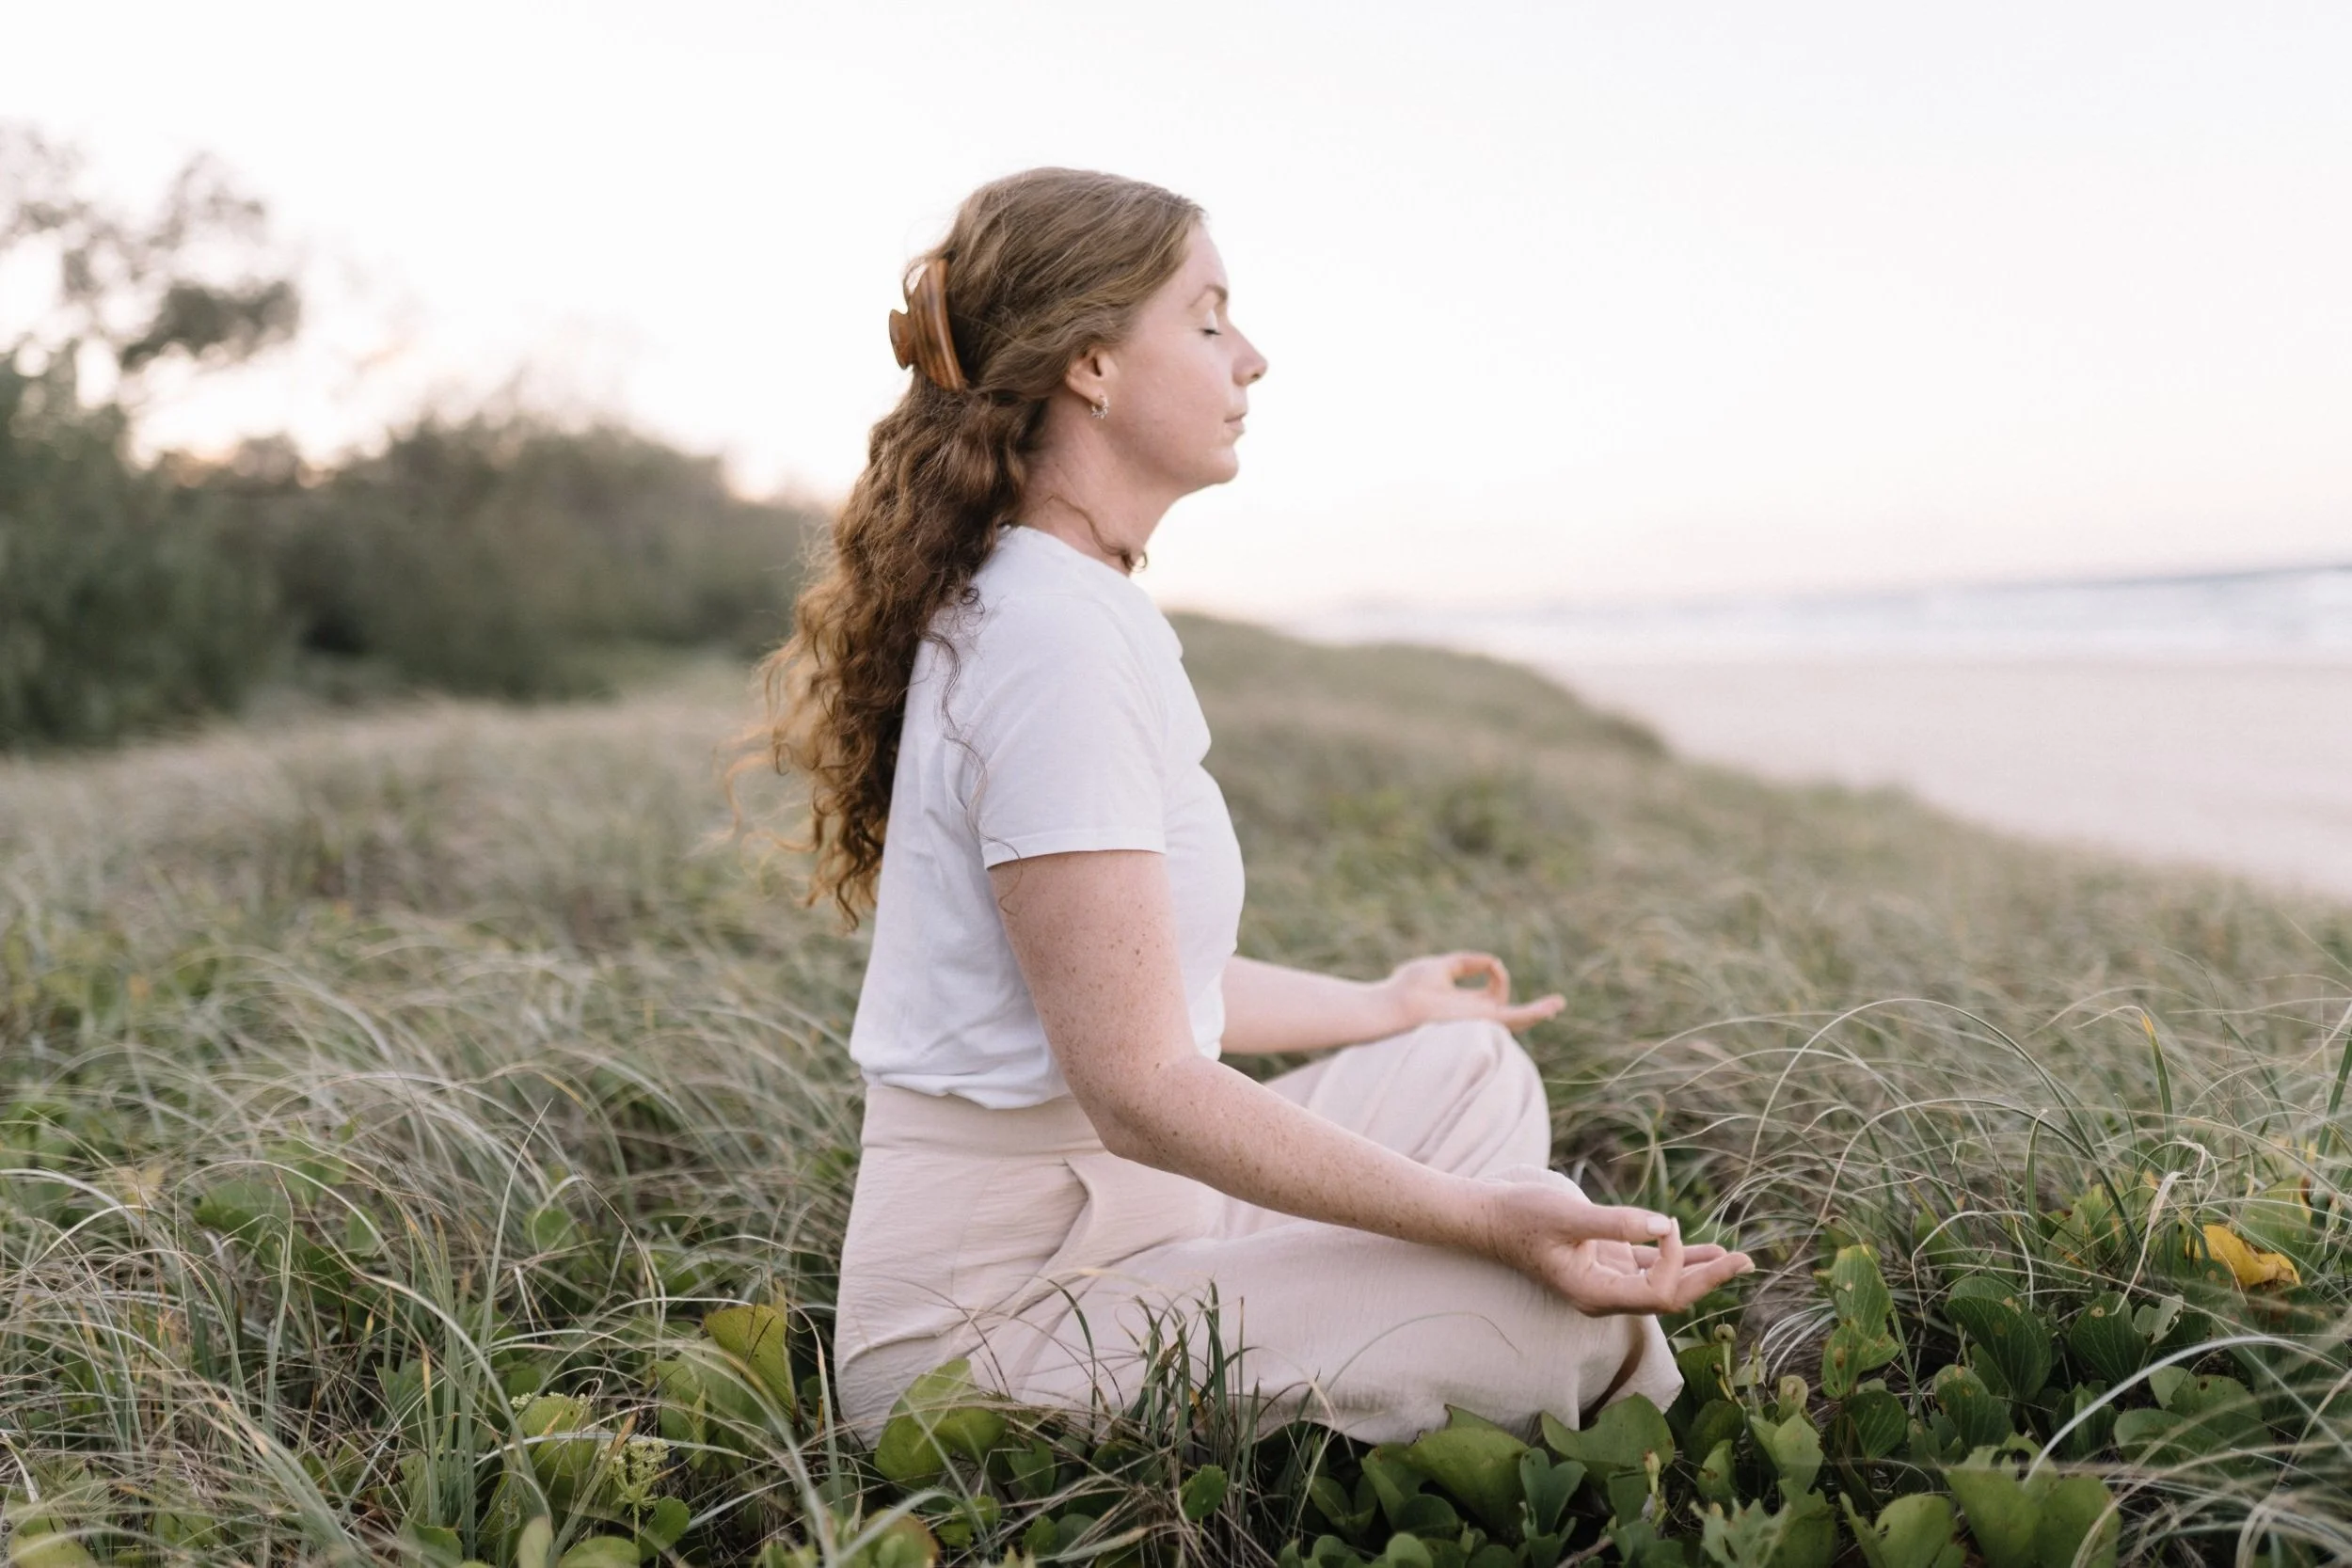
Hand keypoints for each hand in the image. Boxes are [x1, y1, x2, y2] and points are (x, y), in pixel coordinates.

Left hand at [1382, 951, 1563, 1032]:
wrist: (1396, 1005)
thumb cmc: (1409, 987)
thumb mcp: (1443, 967)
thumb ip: (1467, 962)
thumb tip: (1494, 960)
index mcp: (1465, 1004)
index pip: (1493, 992)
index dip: (1497, 972)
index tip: (1491, 963)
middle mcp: (1474, 1016)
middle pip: (1509, 1014)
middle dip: (1532, 1010)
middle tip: (1556, 1004)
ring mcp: (1478, 1021)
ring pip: (1516, 1020)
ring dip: (1537, 1013)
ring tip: (1557, 1005)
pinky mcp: (1480, 1021)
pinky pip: (1512, 1019)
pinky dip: (1532, 1013)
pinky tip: (1550, 1007)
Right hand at [1479, 1182, 1755, 1315]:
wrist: (1490, 1219)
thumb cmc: (1522, 1217)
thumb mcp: (1567, 1216)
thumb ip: (1615, 1223)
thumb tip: (1664, 1227)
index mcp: (1594, 1294)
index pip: (1656, 1295)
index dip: (1676, 1265)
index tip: (1669, 1226)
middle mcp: (1605, 1295)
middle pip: (1669, 1298)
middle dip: (1708, 1280)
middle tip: (1747, 1261)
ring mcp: (1606, 1281)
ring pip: (1663, 1283)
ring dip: (1699, 1270)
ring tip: (1739, 1260)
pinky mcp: (1606, 1263)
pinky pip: (1650, 1267)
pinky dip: (1678, 1257)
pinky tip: (1706, 1249)